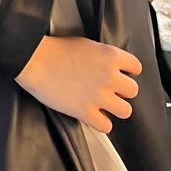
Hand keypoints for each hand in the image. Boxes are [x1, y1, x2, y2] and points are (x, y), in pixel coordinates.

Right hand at [14, 35, 142, 133]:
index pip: (136, 67)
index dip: (128, 72)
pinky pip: (106, 126)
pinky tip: (93, 116)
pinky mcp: (85, 112)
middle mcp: (110, 76)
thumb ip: (103, 56)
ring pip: (125, 111)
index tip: (121, 75)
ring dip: (115, 108)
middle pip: (133, 91)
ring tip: (104, 105)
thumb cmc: (55, 49)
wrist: (34, 60)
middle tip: (109, 90)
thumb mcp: (86, 43)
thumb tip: (110, 67)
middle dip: (122, 91)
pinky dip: (101, 123)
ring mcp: (99, 96)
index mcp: (111, 56)